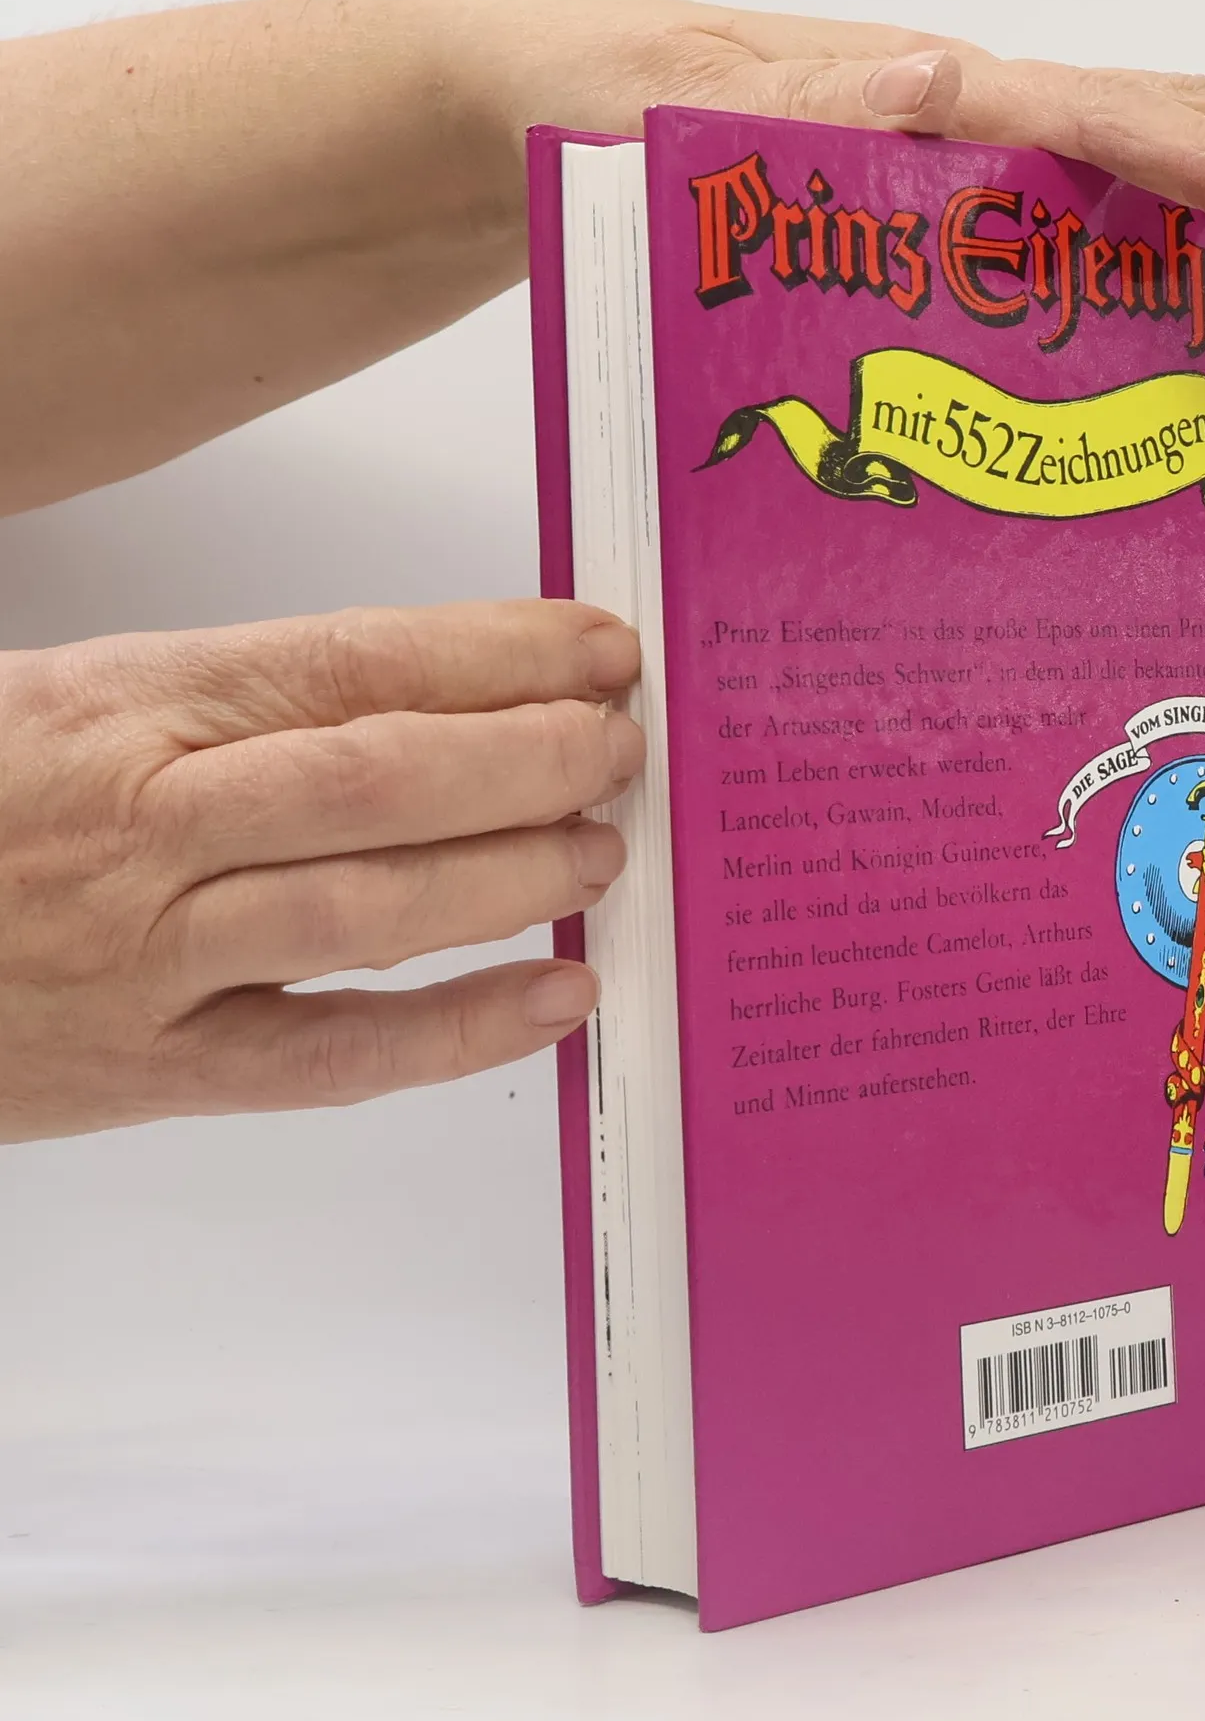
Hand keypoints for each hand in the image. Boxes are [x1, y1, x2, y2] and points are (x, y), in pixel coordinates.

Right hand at [0, 599, 642, 1141]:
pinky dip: (457, 1032)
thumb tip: (431, 688)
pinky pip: (330, 1057)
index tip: (599, 649)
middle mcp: (140, 821)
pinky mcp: (150, 1071)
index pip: (352, 661)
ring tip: (603, 850)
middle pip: (378, 777)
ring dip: (510, 876)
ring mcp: (145, 955)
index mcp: (122, 702)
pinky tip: (557, 996)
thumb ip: (232, 696)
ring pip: (366, 908)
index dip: (498, 653)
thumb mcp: (66, 697)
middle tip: (622, 746)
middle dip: (528, 757)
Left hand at [436, 0, 1204, 240]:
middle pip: (1172, 121)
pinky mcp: (943, 193)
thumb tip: (942, 81)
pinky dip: (1171, 213)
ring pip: (1148, 150)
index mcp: (927, 100)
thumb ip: (795, 120)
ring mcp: (965, 147)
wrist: (532, 100)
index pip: (1106, 126)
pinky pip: (1082, 202)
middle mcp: (970, 112)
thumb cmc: (592, 120)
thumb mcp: (668, 126)